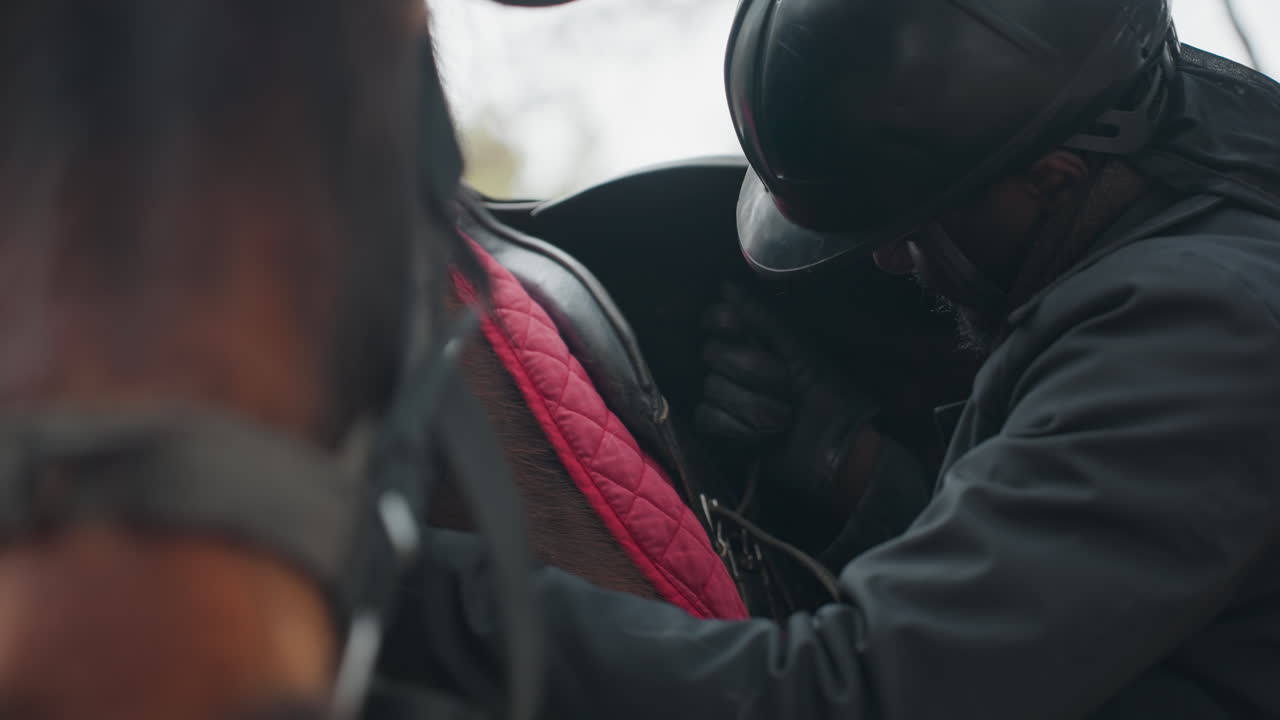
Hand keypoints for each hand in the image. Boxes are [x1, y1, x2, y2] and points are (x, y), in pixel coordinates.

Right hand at [694, 282, 880, 501]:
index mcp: (754, 340)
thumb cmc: (829, 396)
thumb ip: (765, 319)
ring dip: (756, 406)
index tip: (741, 330)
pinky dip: (740, 430)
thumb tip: (726, 285)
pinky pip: (707, 419)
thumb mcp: (802, 352)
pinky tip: (764, 438)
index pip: (713, 318)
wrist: (839, 450)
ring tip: (784, 418)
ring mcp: (722, 399)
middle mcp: (732, 366)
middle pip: (712, 353)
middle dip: (755, 371)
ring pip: (712, 388)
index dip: (722, 322)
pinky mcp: (718, 431)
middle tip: (787, 387)